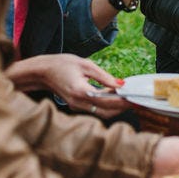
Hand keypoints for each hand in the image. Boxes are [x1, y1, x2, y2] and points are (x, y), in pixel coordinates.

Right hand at [4, 54, 129, 118]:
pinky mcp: (77, 106)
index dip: (122, 101)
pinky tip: (114, 96)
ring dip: (115, 107)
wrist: (43, 71)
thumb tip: (121, 84)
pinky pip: (95, 109)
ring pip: (102, 112)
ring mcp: (77, 107)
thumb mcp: (86, 65)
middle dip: (122, 107)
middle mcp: (78, 103)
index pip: (107, 101)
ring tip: (127, 97)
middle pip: (106, 112)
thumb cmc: (63, 64)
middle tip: (135, 100)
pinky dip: (106, 104)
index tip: (134, 98)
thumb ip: (105, 77)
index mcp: (81, 92)